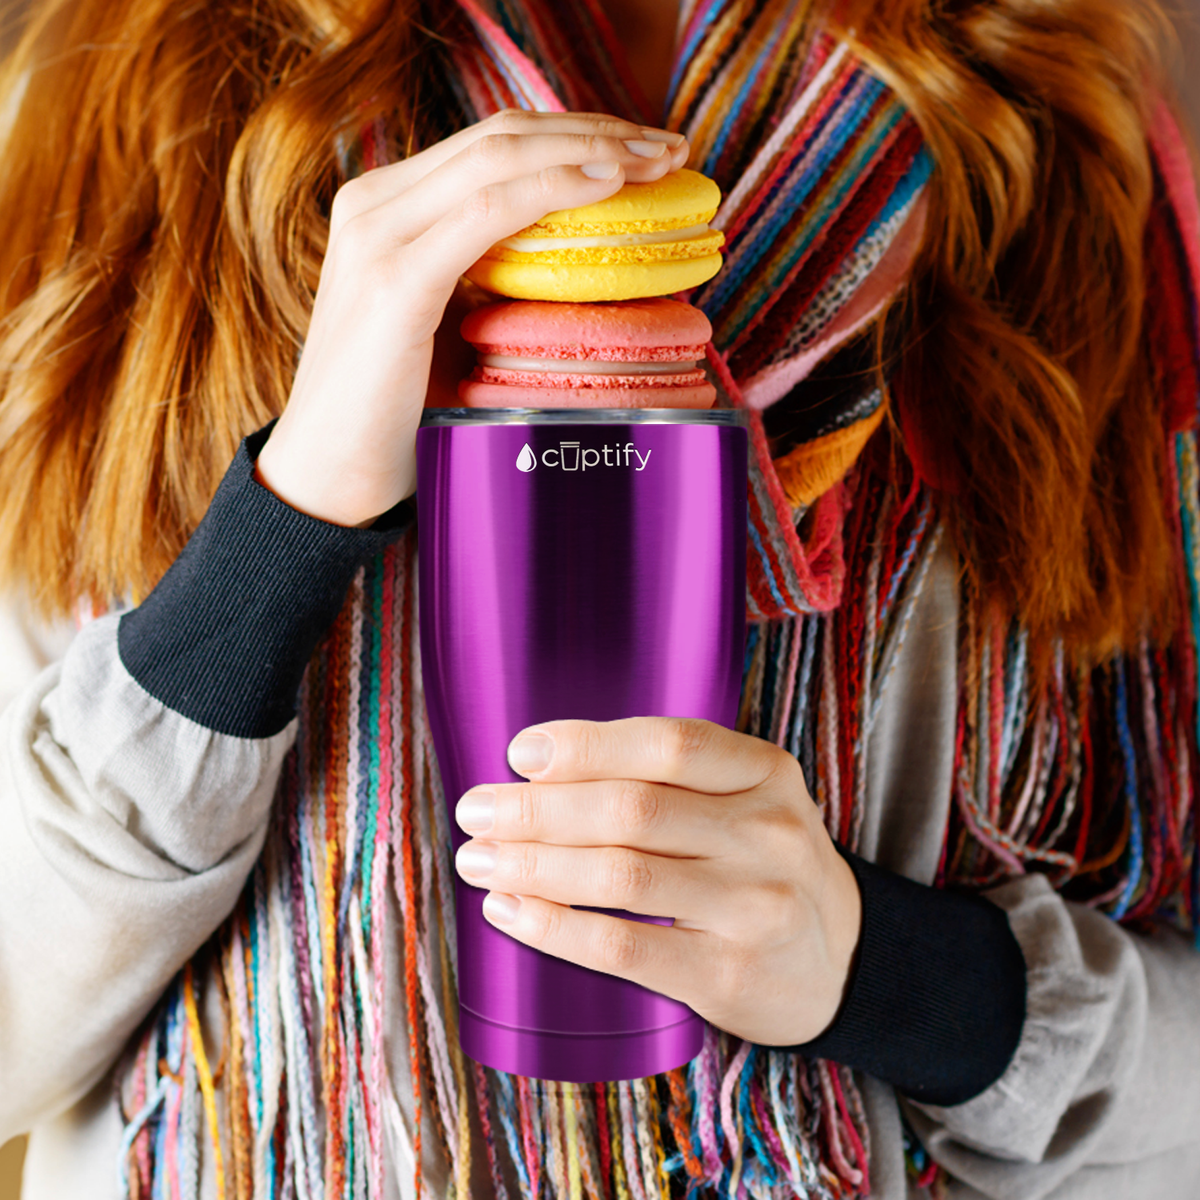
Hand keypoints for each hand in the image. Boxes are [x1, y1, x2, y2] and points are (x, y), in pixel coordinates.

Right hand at [254, 110, 688, 526]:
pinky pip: (487, 213)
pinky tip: (606, 186)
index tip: (643, 148)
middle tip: (669, 147)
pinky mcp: (394, 281)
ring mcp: (378, 236)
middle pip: (503, 136)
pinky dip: (552, 190)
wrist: (329, 477)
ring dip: (590, 150)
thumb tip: (578, 267)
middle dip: (596, 130)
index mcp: (386, 208)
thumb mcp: (447, 326)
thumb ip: (490, 282)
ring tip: (658, 161)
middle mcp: (375, 204)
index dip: (573, 134)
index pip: (492, 144)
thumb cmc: (395, 414)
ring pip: (500, 158)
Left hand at [453, 717, 862, 1045]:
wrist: (839, 958)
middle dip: (538, 809)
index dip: (586, 745)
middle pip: (632, 809)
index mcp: (765, 772)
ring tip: (478, 860)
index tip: (520, 753)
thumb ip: (667, 776)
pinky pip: (624, 948)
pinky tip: (510, 911)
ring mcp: (754, 907)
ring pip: (621, 876)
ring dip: (534, 866)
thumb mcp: (743, 798)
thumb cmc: (760, 862)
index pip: (669, 744)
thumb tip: (538, 768)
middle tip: (476, 810)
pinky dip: (555, 927)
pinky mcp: (729, 973)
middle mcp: (768, 833)